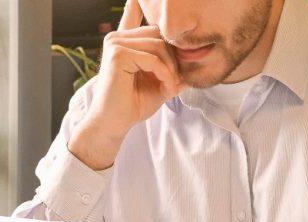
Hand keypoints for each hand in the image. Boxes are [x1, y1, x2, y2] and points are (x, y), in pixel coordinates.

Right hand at [67, 0, 181, 169]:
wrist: (114, 124)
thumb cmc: (132, 105)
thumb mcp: (158, 83)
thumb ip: (172, 69)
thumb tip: (193, 62)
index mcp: (124, 42)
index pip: (133, 16)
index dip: (136, 5)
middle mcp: (117, 38)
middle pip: (159, 34)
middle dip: (173, 58)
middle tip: (174, 82)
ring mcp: (116, 43)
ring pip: (158, 45)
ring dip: (170, 68)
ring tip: (169, 87)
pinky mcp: (118, 53)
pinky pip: (153, 57)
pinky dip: (164, 73)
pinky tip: (165, 87)